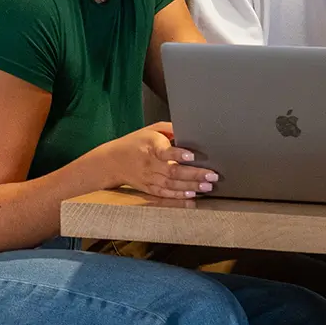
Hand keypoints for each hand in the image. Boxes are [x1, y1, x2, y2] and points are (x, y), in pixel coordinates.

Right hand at [97, 122, 214, 200]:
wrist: (113, 161)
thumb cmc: (136, 142)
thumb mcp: (151, 129)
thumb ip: (170, 128)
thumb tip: (190, 130)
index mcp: (151, 146)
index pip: (165, 152)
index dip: (178, 155)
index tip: (192, 156)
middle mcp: (150, 164)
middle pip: (173, 171)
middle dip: (194, 174)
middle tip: (212, 175)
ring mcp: (149, 178)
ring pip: (171, 185)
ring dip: (190, 186)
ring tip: (207, 186)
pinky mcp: (149, 188)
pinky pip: (165, 194)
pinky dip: (178, 196)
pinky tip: (192, 195)